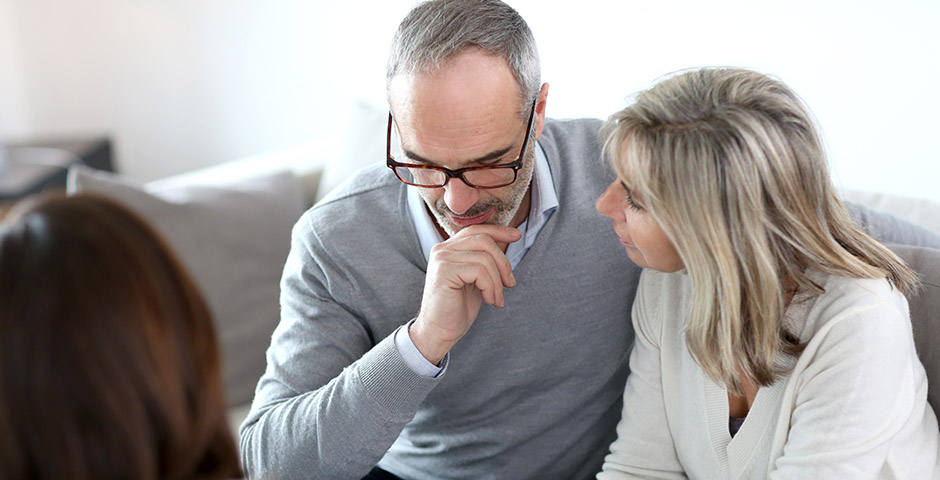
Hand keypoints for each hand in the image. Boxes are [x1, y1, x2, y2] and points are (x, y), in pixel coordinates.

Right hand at [410, 225, 521, 364]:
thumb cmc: (458, 307)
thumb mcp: (477, 279)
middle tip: (510, 284)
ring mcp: (442, 259)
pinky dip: (490, 287)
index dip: (498, 230)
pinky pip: (479, 271)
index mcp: (449, 248)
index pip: (476, 229)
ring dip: (497, 282)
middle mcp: (442, 249)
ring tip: (496, 299)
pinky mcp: (444, 271)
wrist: (439, 331)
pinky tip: (489, 300)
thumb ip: (486, 259)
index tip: (517, 235)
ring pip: (485, 258)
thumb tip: (508, 239)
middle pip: (484, 240)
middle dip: (503, 263)